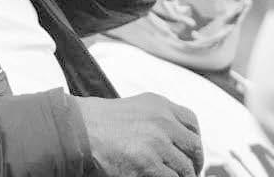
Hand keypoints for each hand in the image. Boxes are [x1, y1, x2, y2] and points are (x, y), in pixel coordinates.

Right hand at [76, 93, 202, 176]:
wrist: (79, 130)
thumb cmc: (99, 122)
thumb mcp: (135, 108)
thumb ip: (157, 119)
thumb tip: (173, 139)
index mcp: (160, 105)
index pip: (192, 123)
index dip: (194, 142)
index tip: (190, 153)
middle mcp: (163, 121)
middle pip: (194, 147)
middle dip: (194, 164)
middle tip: (189, 173)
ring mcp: (157, 143)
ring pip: (185, 168)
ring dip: (181, 176)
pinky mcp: (148, 164)